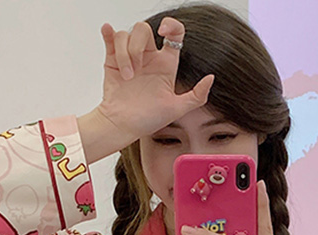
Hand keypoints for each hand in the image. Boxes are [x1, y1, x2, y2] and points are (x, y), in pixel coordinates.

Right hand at [91, 17, 213, 152]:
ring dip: (125, 53)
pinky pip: (110, 37)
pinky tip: (107, 31)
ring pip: (126, 35)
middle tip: (137, 70)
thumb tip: (210, 78)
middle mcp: (148, 57)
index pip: (173, 34)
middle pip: (143, 29)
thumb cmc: (147, 120)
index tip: (163, 32)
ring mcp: (130, 57)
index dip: (171, 25)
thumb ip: (197, 96)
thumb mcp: (176, 110)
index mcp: (165, 64)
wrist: (123, 126)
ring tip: (126, 76)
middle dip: (138, 46)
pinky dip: (108, 32)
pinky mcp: (113, 60)